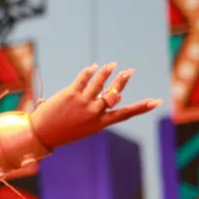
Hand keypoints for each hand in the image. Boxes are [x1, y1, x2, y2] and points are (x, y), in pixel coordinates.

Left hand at [28, 63, 159, 149]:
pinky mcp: (70, 93)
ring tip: (112, 65)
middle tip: (130, 71)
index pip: (126, 114)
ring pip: (100, 82)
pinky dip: (90, 71)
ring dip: (107, 72)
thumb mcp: (84, 127)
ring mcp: (83, 102)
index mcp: (100, 123)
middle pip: (114, 94)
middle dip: (122, 81)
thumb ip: (98, 112)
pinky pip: (84, 78)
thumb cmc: (64, 131)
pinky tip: (93, 67)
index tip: (157, 101)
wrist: (42, 134)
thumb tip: (111, 94)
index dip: (142, 107)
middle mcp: (94, 112)